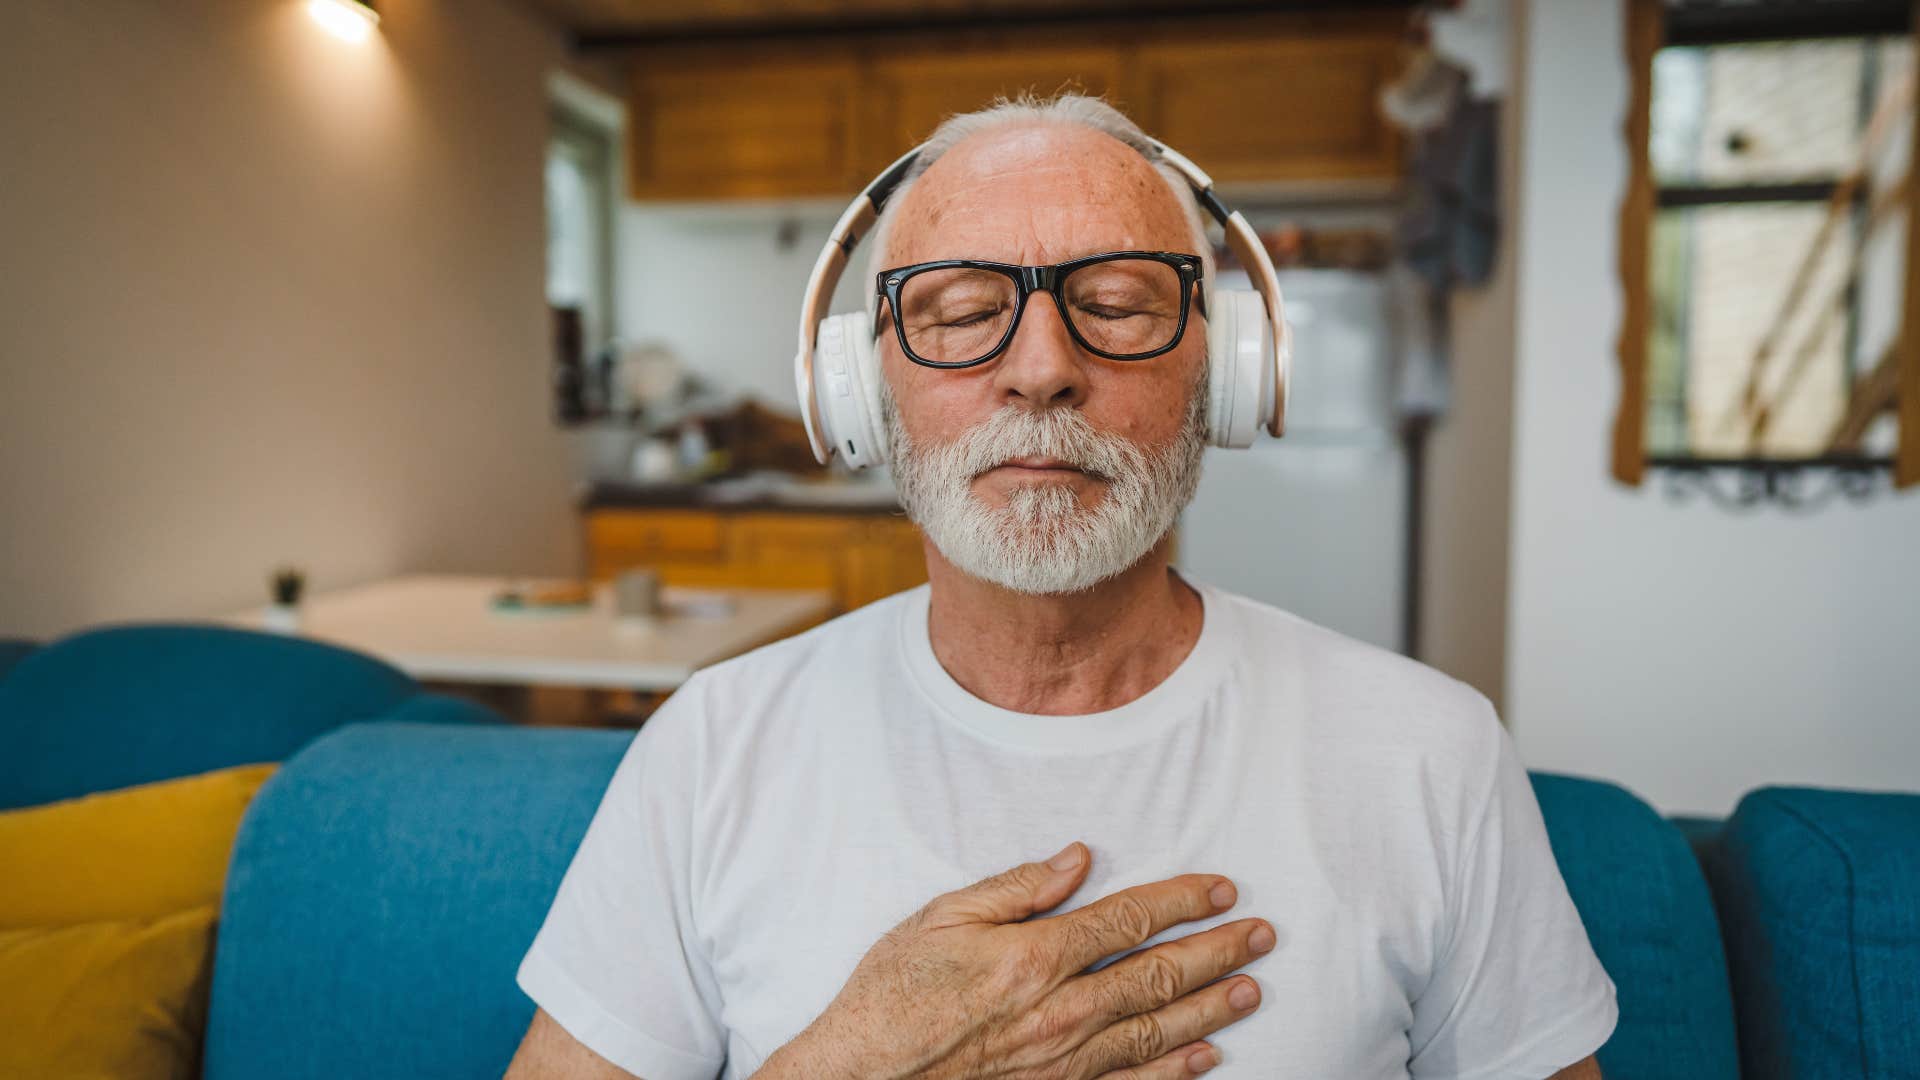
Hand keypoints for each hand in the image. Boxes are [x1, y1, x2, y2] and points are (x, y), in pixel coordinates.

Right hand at [758, 842, 1273, 1078]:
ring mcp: (1064, 1060)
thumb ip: (1017, 888)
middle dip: (1217, 951)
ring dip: (1211, 1007)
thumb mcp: (942, 918)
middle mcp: (1062, 1011)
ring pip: (1157, 1030)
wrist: (863, 1077)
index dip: (1182, 901)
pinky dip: (1174, 1071)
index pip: (1129, 919)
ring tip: (1251, 987)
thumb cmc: (893, 993)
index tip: (1220, 887)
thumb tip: (1077, 858)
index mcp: (1036, 957)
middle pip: (1158, 974)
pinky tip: (1206, 1058)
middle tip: (1262, 934)